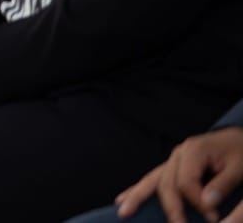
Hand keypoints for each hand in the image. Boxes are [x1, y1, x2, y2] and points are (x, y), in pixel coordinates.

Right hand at [116, 127, 242, 222]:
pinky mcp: (174, 166)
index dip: (197, 202)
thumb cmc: (240, 152)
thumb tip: (206, 204)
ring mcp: (173, 159)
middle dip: (171, 207)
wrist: (239, 139)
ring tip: (123, 211)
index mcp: (193, 150)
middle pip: (166, 183)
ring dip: (138, 196)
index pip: (185, 181)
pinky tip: (124, 199)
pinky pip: (154, 179)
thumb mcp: (238, 168)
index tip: (214, 217)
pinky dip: (139, 190)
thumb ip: (222, 185)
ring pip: (152, 180)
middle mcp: (178, 154)